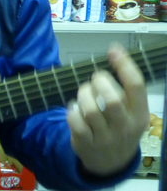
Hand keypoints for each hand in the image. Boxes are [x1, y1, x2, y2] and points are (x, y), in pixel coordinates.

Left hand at [66, 44, 149, 177]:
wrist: (111, 163)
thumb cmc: (120, 128)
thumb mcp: (133, 114)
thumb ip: (126, 92)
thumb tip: (115, 55)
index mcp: (140, 115)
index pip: (136, 86)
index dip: (125, 65)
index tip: (114, 50)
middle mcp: (125, 127)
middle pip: (113, 99)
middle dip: (99, 82)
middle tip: (94, 80)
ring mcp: (105, 137)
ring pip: (90, 110)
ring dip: (83, 95)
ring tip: (83, 93)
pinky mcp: (86, 143)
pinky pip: (75, 121)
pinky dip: (71, 111)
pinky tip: (74, 109)